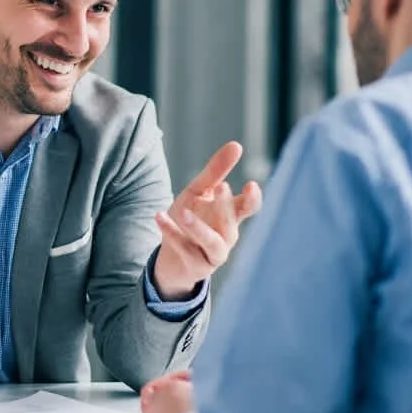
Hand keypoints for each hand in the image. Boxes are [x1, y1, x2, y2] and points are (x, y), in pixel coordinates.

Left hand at [152, 141, 262, 297]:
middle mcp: (227, 236)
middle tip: (221, 186)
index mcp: (230, 215)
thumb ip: (216, 171)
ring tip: (184, 212)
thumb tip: (237, 145)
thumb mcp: (199, 191)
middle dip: (226, 205)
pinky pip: (185, 249)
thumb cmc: (190, 219)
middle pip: (231, 222)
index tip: (251, 185)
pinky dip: (172, 232)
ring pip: (212, 242)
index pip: (248, 207)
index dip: (252, 198)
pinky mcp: (197, 267)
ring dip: (199, 227)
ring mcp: (213, 254)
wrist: (171, 257)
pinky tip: (159, 216)